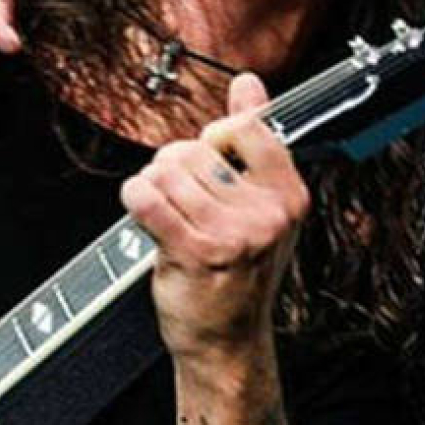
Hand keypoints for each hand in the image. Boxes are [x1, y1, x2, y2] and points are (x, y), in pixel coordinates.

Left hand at [127, 73, 307, 368]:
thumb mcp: (260, 205)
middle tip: (180, 199)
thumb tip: (250, 83)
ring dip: (153, 186)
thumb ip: (255, 140)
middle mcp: (269, 215)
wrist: (227, 341)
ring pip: (168, 171)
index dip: (214, 139)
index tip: (210, 163)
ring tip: (165, 212)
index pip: (244, 128)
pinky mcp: (197, 254)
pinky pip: (149, 199)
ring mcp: (236, 235)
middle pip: (197, 148)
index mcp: (289, 196)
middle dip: (175, 166)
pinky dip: (134, 198)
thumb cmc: (240, 273)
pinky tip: (141, 210)